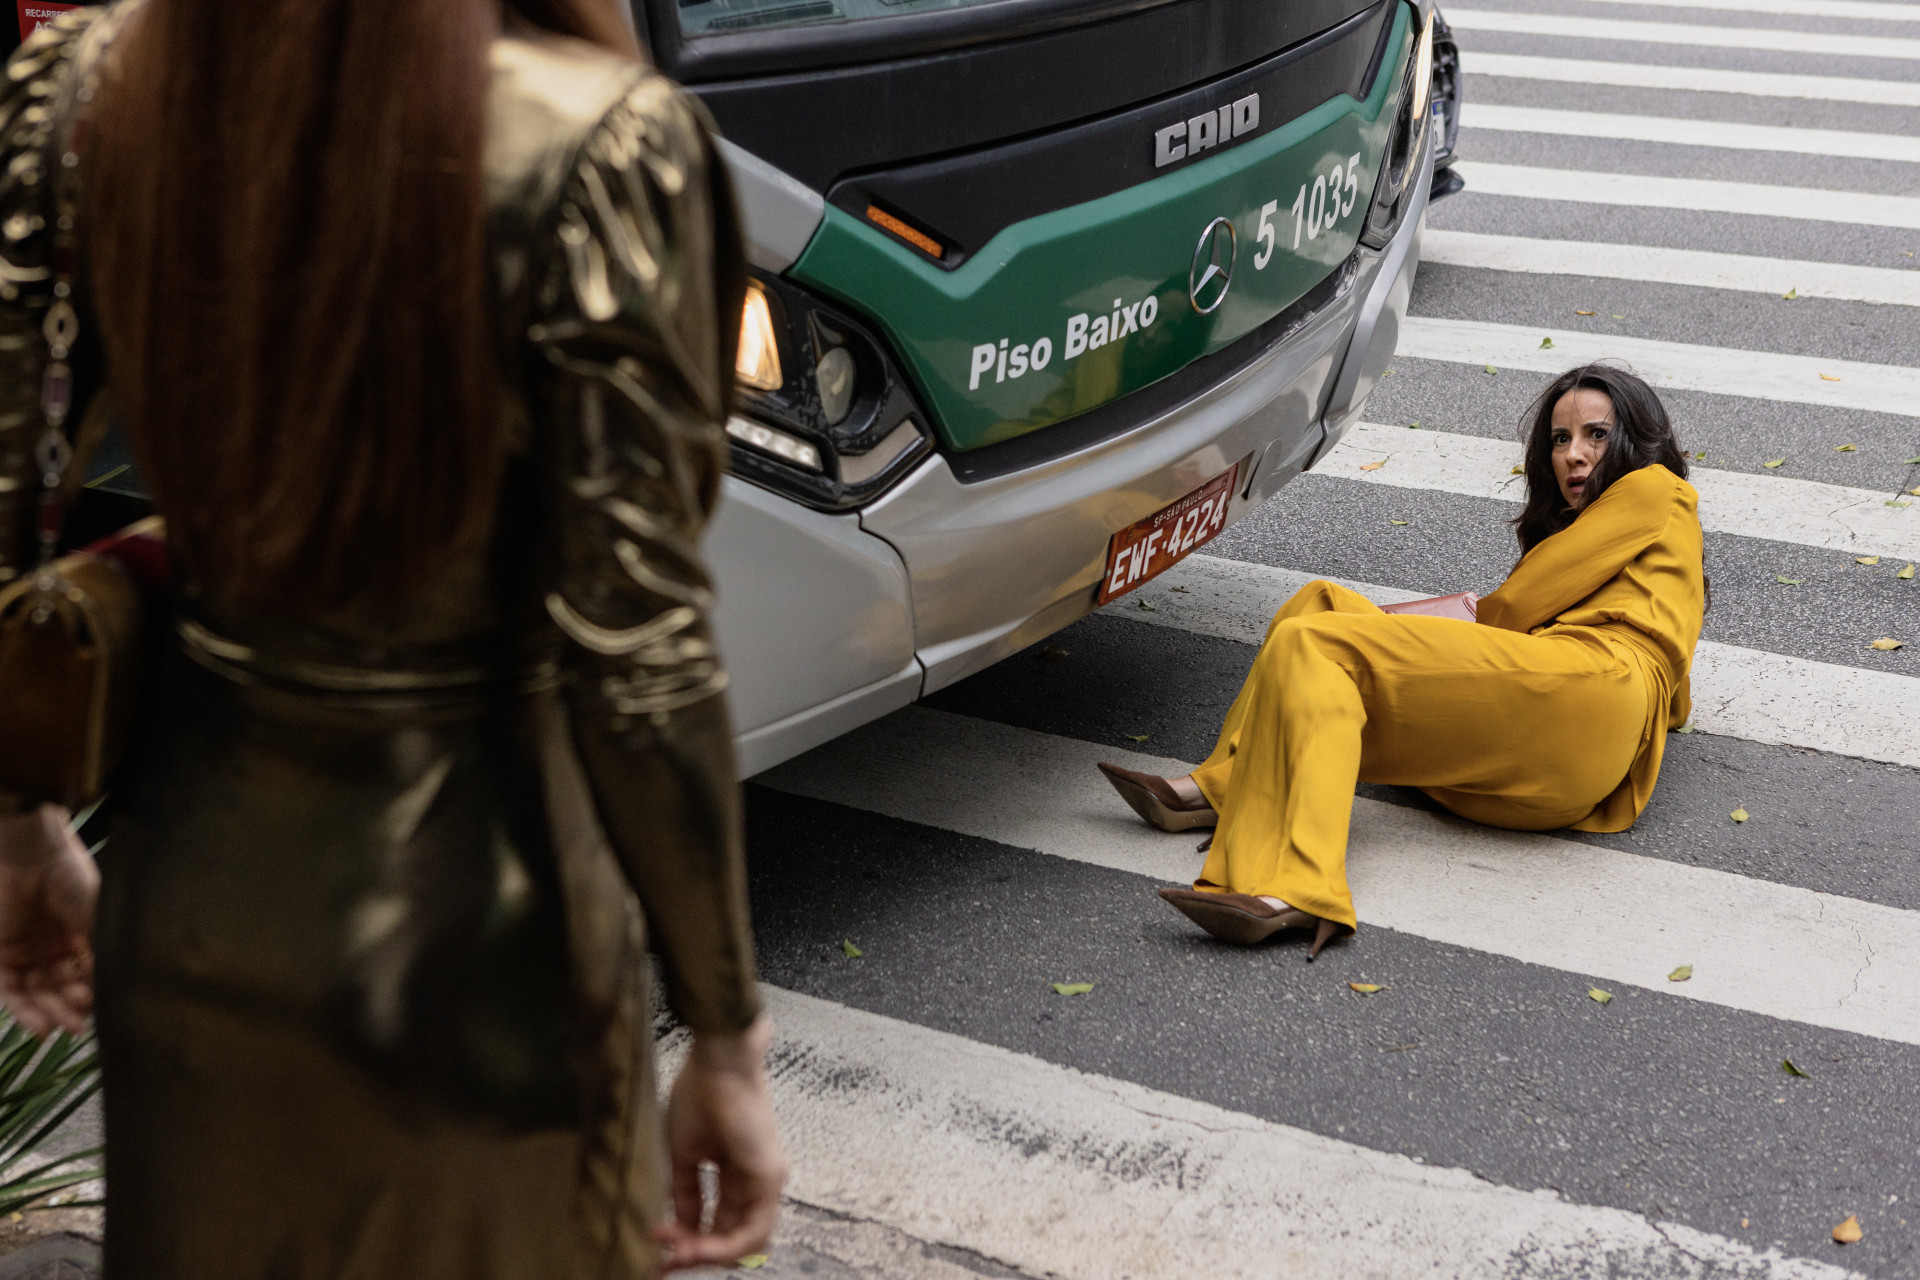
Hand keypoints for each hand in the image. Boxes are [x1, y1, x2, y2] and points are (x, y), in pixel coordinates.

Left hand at [0, 804, 97, 1037]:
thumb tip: (122, 984)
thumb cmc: (70, 877)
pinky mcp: (1, 953)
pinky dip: (24, 1011)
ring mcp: (26, 951)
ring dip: (50, 1013)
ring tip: (62, 1028)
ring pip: (37, 993)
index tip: (104, 1008)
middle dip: (71, 1008)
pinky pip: (11, 990)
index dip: (94, 992)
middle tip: (81, 1024)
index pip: (88, 973)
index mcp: (80, 933)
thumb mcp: (97, 914)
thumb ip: (104, 949)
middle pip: (62, 987)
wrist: (31, 856)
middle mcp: (53, 946)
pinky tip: (40, 1027)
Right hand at [656, 1013, 785, 1271]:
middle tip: (665, 1260)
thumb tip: (680, 1224)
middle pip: (734, 1239)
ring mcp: (767, 1180)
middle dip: (697, 1254)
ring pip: (747, 1243)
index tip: (658, 1246)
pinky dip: (721, 1246)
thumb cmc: (701, 1091)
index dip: (689, 1241)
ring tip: (674, 1253)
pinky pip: (752, 1231)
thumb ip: (687, 1192)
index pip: (719, 1224)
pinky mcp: (768, 1176)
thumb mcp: (686, 1152)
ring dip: (708, 1255)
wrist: (718, 1057)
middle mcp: (758, 1182)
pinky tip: (690, 1245)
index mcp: (737, 1174)